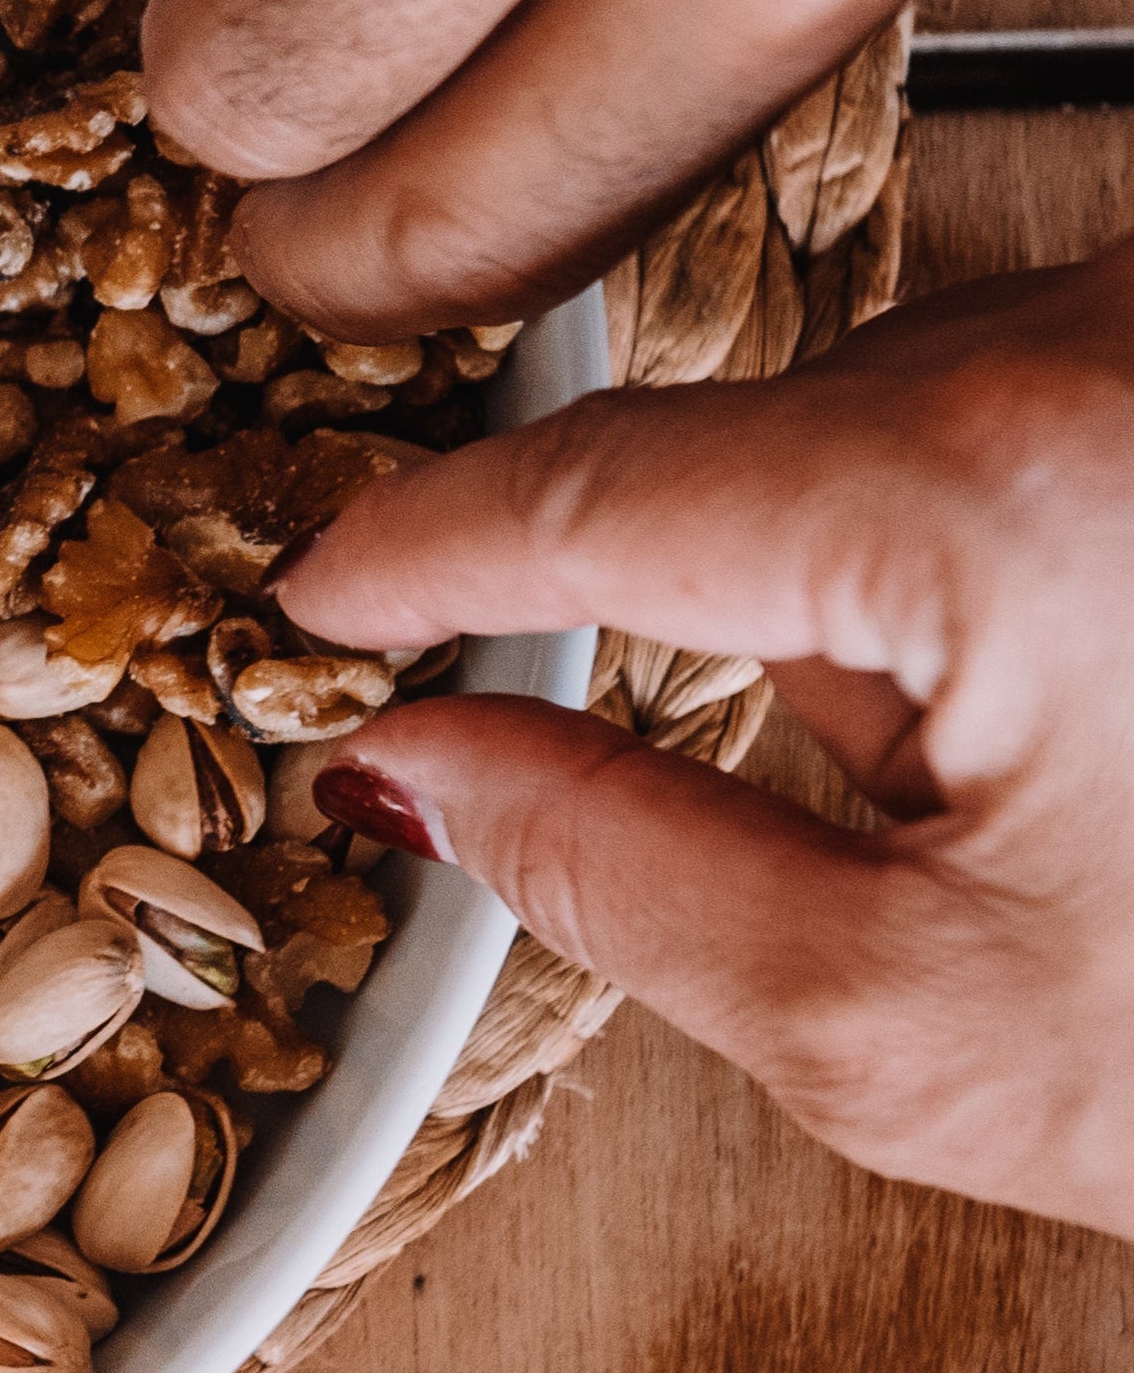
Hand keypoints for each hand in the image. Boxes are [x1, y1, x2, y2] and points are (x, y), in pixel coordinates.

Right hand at [280, 251, 1133, 1238]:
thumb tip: (414, 771)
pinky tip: (1132, 702)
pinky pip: (1036, 408)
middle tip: (889, 828)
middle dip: (752, 629)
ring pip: (896, 426)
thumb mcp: (926, 1031)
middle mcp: (1106, 341)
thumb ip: (609, 880)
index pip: (590, 491)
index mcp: (996, 491)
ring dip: (902, 594)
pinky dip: (1021, 549)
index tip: (320, 590)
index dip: (415, 550)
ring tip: (1083, 787)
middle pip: (751, 451)